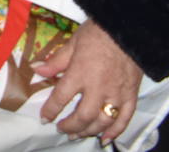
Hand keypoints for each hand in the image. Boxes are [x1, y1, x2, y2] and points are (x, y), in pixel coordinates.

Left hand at [36, 20, 141, 142]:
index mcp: (80, 73)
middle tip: (62, 129)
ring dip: (89, 131)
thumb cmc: (99, 33)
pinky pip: (124, 119)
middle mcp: (98, 88)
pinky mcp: (131, 95)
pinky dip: (115, 132)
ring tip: (79, 134)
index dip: (51, 110)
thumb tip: (37, 70)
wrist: (129, 29)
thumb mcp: (73, 42)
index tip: (45, 118)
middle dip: (70, 126)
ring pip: (102, 121)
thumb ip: (56, 61)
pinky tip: (106, 139)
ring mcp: (116, 94)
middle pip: (83, 116)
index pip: (61, 98)